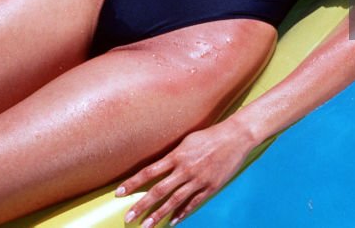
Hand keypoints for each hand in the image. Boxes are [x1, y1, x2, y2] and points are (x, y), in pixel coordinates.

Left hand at [115, 122, 252, 226]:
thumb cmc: (210, 136)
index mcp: (177, 155)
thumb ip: (172, 155)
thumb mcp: (186, 141)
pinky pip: (193, 203)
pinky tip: (172, 222)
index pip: (149, 172)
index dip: (132, 183)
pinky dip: (182, 214)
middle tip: (128, 218)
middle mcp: (185, 169)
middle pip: (158, 190)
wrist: (236, 137)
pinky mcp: (211, 187)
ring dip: (158, 215)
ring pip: (174, 201)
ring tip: (146, 226)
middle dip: (141, 205)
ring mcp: (198, 179)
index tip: (119, 193)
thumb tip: (158, 166)